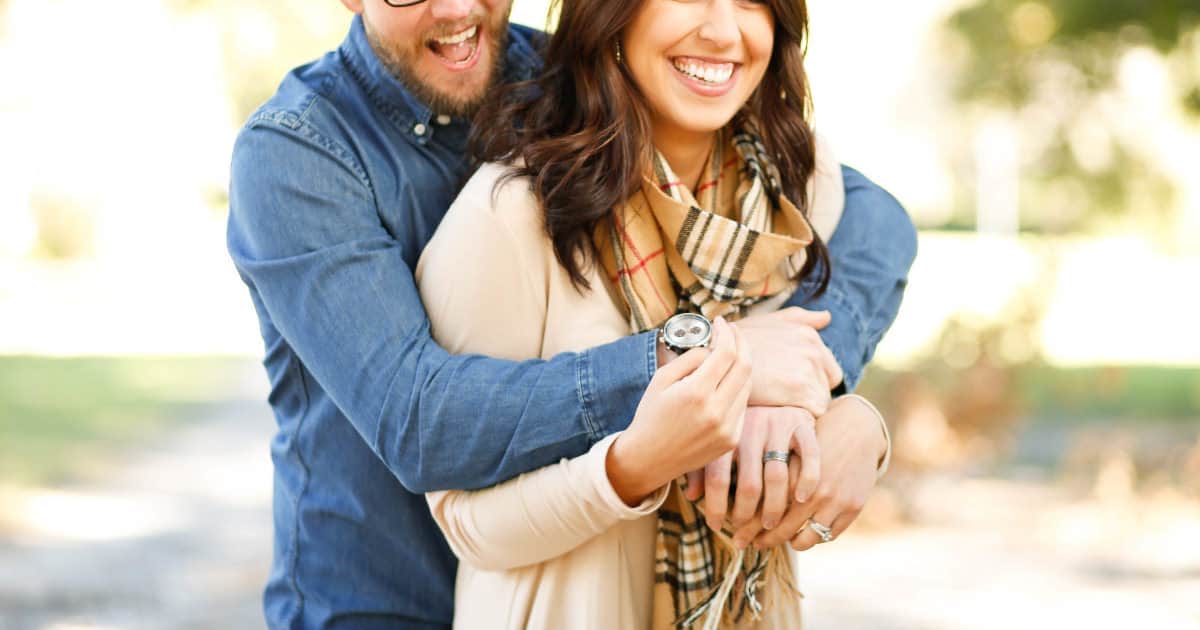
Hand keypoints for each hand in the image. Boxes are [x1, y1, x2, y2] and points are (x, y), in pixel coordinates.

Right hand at [607, 317, 751, 505]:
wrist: (648, 459)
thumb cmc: (651, 415)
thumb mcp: (661, 379)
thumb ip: (690, 358)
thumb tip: (713, 348)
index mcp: (696, 393)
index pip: (725, 352)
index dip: (727, 332)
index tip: (720, 322)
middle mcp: (716, 412)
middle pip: (745, 366)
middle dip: (741, 343)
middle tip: (732, 332)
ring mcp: (727, 428)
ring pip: (747, 385)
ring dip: (740, 366)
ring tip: (726, 357)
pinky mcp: (731, 440)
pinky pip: (742, 406)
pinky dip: (736, 389)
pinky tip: (723, 384)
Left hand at [684, 406, 820, 535]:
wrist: (778, 390)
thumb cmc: (743, 428)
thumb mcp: (718, 440)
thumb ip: (703, 467)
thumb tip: (691, 496)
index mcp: (726, 432)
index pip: (717, 477)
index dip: (714, 506)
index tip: (715, 526)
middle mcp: (751, 427)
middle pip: (749, 483)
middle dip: (746, 514)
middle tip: (745, 533)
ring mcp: (779, 425)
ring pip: (778, 477)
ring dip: (774, 507)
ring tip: (769, 526)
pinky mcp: (803, 426)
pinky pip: (809, 457)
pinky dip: (806, 480)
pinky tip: (801, 499)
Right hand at [735, 307, 842, 414]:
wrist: (714, 358)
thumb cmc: (739, 342)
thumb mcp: (770, 321)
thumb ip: (801, 319)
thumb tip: (827, 317)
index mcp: (809, 336)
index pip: (829, 370)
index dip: (812, 381)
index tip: (788, 385)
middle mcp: (813, 350)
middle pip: (827, 386)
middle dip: (810, 393)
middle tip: (783, 396)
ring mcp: (808, 369)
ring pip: (821, 401)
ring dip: (804, 406)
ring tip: (779, 403)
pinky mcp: (799, 390)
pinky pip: (814, 413)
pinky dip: (800, 417)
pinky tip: (780, 410)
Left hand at [748, 396, 887, 549]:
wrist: (856, 428)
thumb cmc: (810, 436)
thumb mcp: (782, 445)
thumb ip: (756, 469)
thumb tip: (708, 496)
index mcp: (792, 471)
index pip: (762, 507)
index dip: (746, 524)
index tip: (733, 533)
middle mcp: (812, 487)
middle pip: (781, 525)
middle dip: (761, 539)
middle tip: (747, 544)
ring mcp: (834, 499)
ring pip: (805, 537)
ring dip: (789, 543)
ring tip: (775, 542)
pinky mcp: (852, 506)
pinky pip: (828, 535)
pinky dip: (813, 539)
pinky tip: (801, 536)